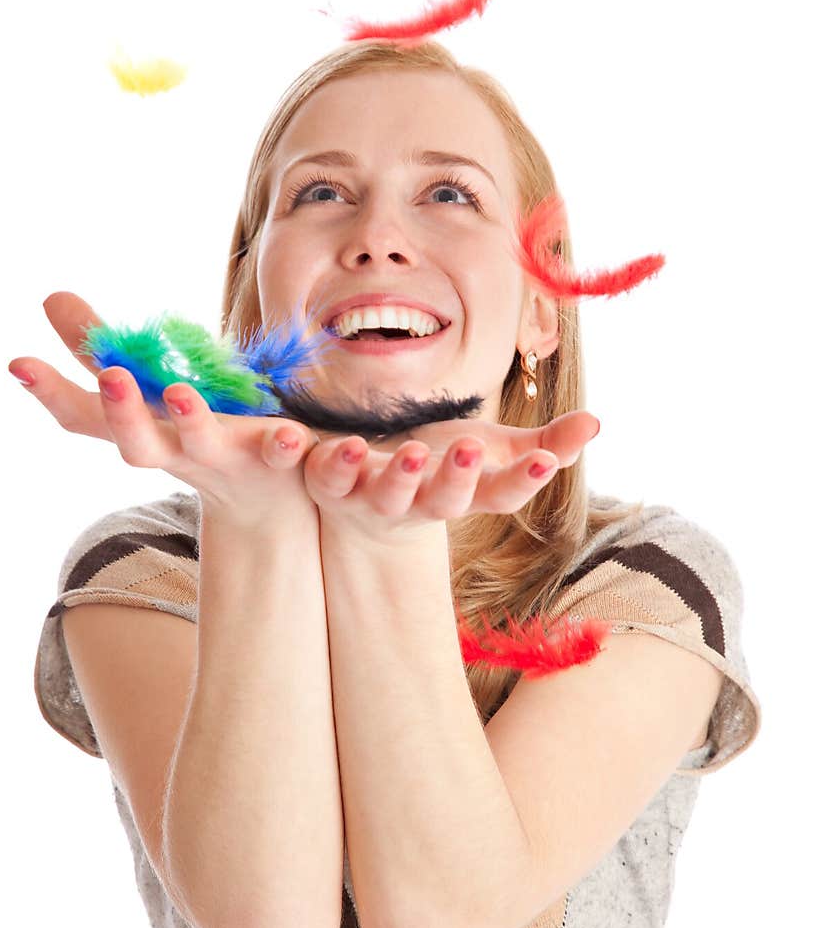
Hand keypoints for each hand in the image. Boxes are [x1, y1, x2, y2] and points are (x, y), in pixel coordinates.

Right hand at [9, 291, 320, 530]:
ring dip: (191, 419)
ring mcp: (227, 455)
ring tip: (181, 391)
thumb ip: (101, 350)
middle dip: (121, 411)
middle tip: (109, 375)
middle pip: (139, 444)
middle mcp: (177, 450)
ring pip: (203, 444)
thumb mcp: (147, 391)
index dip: (52, 393)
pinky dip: (287, 443)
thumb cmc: (196, 433)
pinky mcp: (275, 457)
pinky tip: (294, 433)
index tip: (17, 362)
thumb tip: (50, 297)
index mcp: (143, 429)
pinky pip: (281, 452)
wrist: (269, 499)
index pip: (87, 420)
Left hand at [302, 411, 599, 544]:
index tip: (548, 461)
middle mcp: (421, 504)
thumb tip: (597, 423)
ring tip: (414, 450)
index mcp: (464, 494)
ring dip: (401, 475)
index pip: (500, 496)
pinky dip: (337, 463)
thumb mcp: (493, 450)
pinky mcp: (333, 484)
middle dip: (458, 478)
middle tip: (472, 449)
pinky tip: (348, 443)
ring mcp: (374, 498)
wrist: (361, 497)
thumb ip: (544, 440)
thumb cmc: (439, 468)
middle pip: (444, 502)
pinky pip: (331, 477)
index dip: (523, 481)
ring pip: (388, 496)